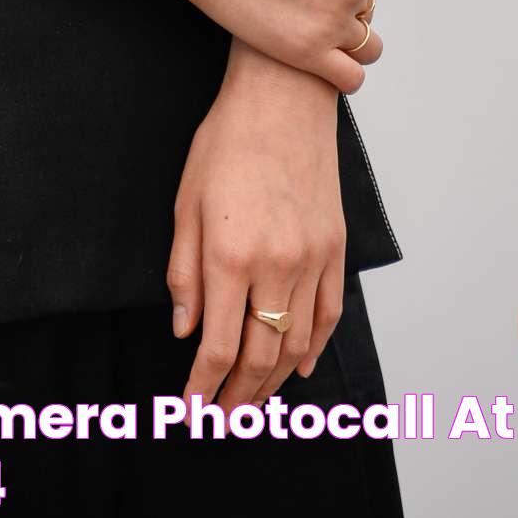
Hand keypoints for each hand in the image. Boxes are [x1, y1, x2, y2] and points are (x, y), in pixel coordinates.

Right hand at [167, 0, 385, 93]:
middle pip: (366, 6)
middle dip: (341, 5)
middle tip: (305, 3)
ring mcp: (334, 19)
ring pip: (366, 46)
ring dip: (348, 43)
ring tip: (317, 38)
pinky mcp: (309, 51)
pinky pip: (351, 77)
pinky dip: (345, 76)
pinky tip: (322, 66)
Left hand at [168, 58, 346, 417]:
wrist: (283, 99)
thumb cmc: (227, 143)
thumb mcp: (185, 203)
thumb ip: (183, 271)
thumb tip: (184, 329)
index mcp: (229, 256)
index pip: (216, 347)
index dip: (202, 388)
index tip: (191, 410)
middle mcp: (275, 266)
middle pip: (258, 356)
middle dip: (237, 396)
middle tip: (222, 418)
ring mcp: (311, 259)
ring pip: (295, 344)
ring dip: (273, 382)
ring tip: (253, 402)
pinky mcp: (334, 248)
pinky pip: (328, 314)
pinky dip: (314, 348)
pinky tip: (297, 368)